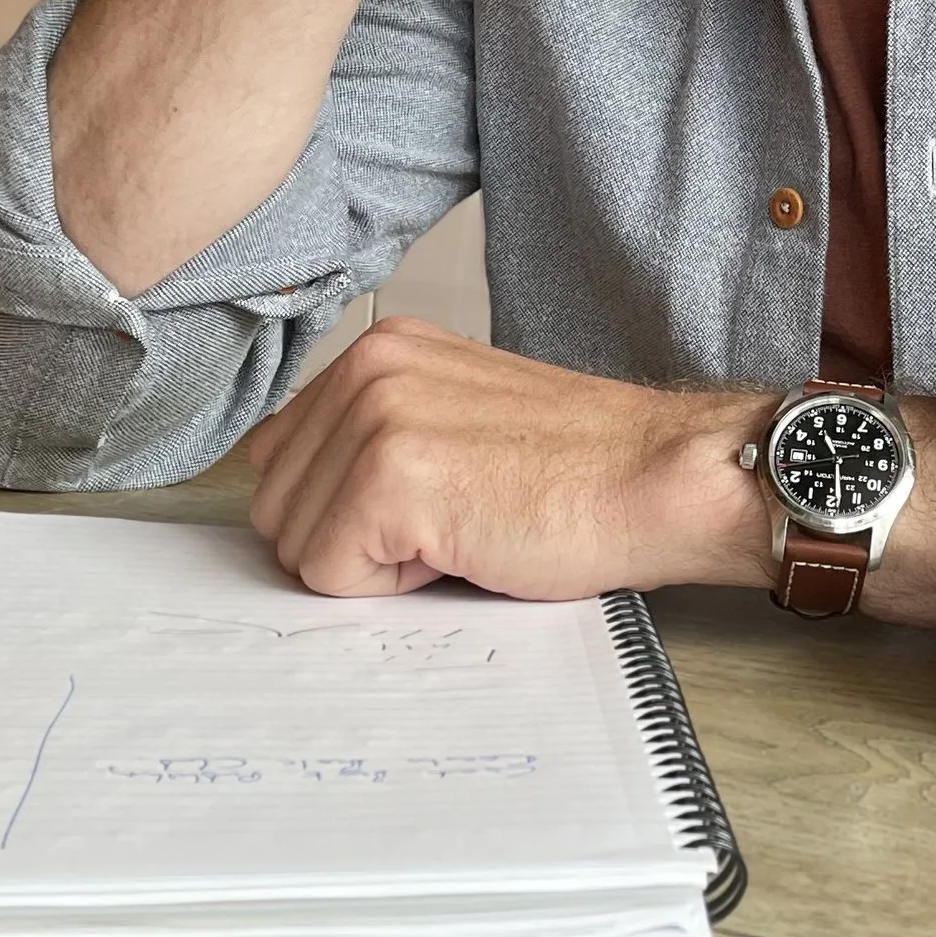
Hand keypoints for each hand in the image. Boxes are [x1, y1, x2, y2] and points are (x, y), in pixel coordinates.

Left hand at [244, 316, 769, 600]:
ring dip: (372, 564)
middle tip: (449, 524)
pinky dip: (392, 587)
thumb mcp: (457, 420)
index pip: (279, 458)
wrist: (661, 479)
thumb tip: (300, 505)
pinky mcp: (390, 478)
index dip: (342, 510)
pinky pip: (330, 574)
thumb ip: (374, 437)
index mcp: (380, 349)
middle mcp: (367, 367)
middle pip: (274, 505)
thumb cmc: (578, 470)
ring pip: (296, 544)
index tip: (423, 507)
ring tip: (461, 530)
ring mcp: (376, 418)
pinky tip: (464, 547)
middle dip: (348, 541)